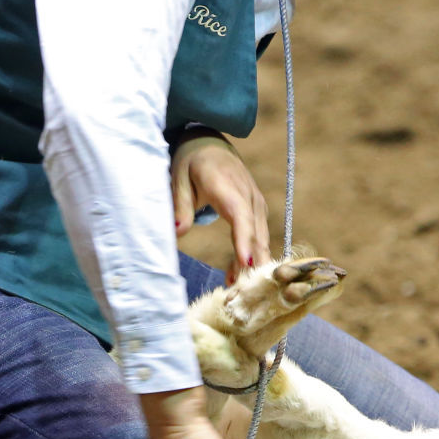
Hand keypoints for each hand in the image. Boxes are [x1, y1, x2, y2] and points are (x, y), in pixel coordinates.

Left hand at [171, 135, 269, 282]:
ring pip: (260, 238)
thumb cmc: (192, 161)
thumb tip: (178, 232)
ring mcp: (256, 203)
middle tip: (243, 293)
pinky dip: (250, 256)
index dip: (244, 240)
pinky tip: (236, 276)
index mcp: (227, 185)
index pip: (240, 216)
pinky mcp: (257, 211)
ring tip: (237, 291)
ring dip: (252, 265)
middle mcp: (248, 195)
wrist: (211, 144)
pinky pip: (258, 236)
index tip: (246, 263)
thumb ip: (180, 205)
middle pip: (256, 233)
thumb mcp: (178, 177)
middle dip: (253, 264)